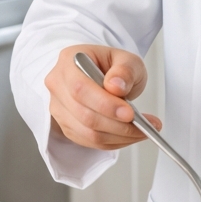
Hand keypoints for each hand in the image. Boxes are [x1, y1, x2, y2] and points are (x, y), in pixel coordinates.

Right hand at [45, 44, 161, 150]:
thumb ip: (124, 70)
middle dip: (116, 124)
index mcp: (69, 61)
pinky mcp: (67, 126)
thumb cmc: (113, 66)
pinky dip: (114, 142)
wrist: (106, 76)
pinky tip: (130, 135)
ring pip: (87, 132)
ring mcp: (60, 108)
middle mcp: (59, 85)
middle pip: (83, 114)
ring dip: (118, 136)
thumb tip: (116, 85)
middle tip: (142, 124)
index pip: (80, 88)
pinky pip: (90, 142)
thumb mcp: (127, 59)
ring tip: (142, 131)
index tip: (129, 113)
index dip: (104, 104)